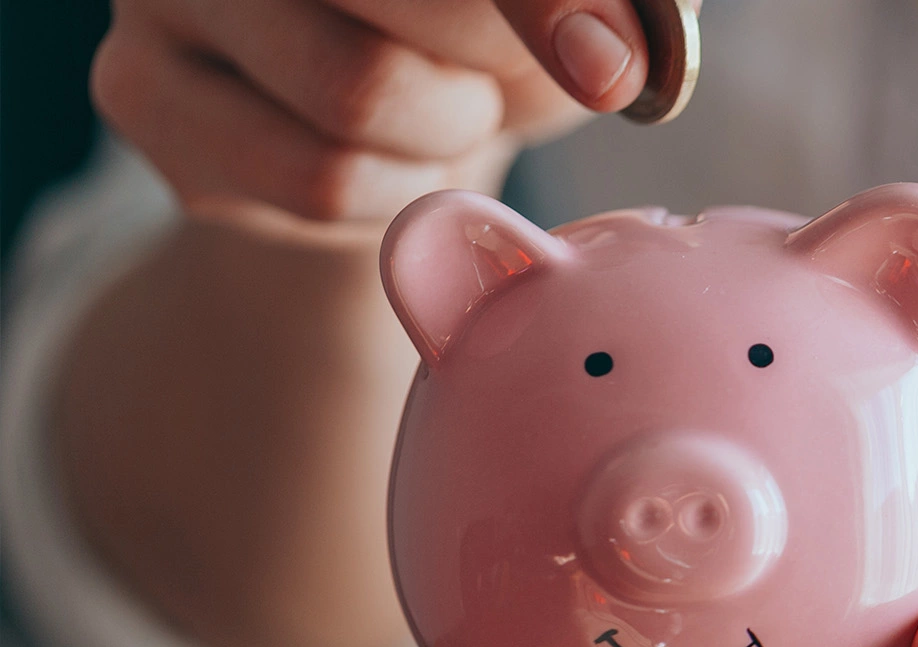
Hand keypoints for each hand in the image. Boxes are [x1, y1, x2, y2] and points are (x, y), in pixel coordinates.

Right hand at [91, 0, 691, 222]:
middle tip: (502, 76)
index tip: (613, 70)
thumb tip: (616, 61)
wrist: (386, 117)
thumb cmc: (489, 27)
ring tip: (441, 107)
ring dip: (443, 133)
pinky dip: (390, 192)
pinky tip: (382, 154)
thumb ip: (611, 3)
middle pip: (400, 2)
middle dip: (492, 61)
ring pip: (355, 98)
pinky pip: (316, 180)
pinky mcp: (138, 91)